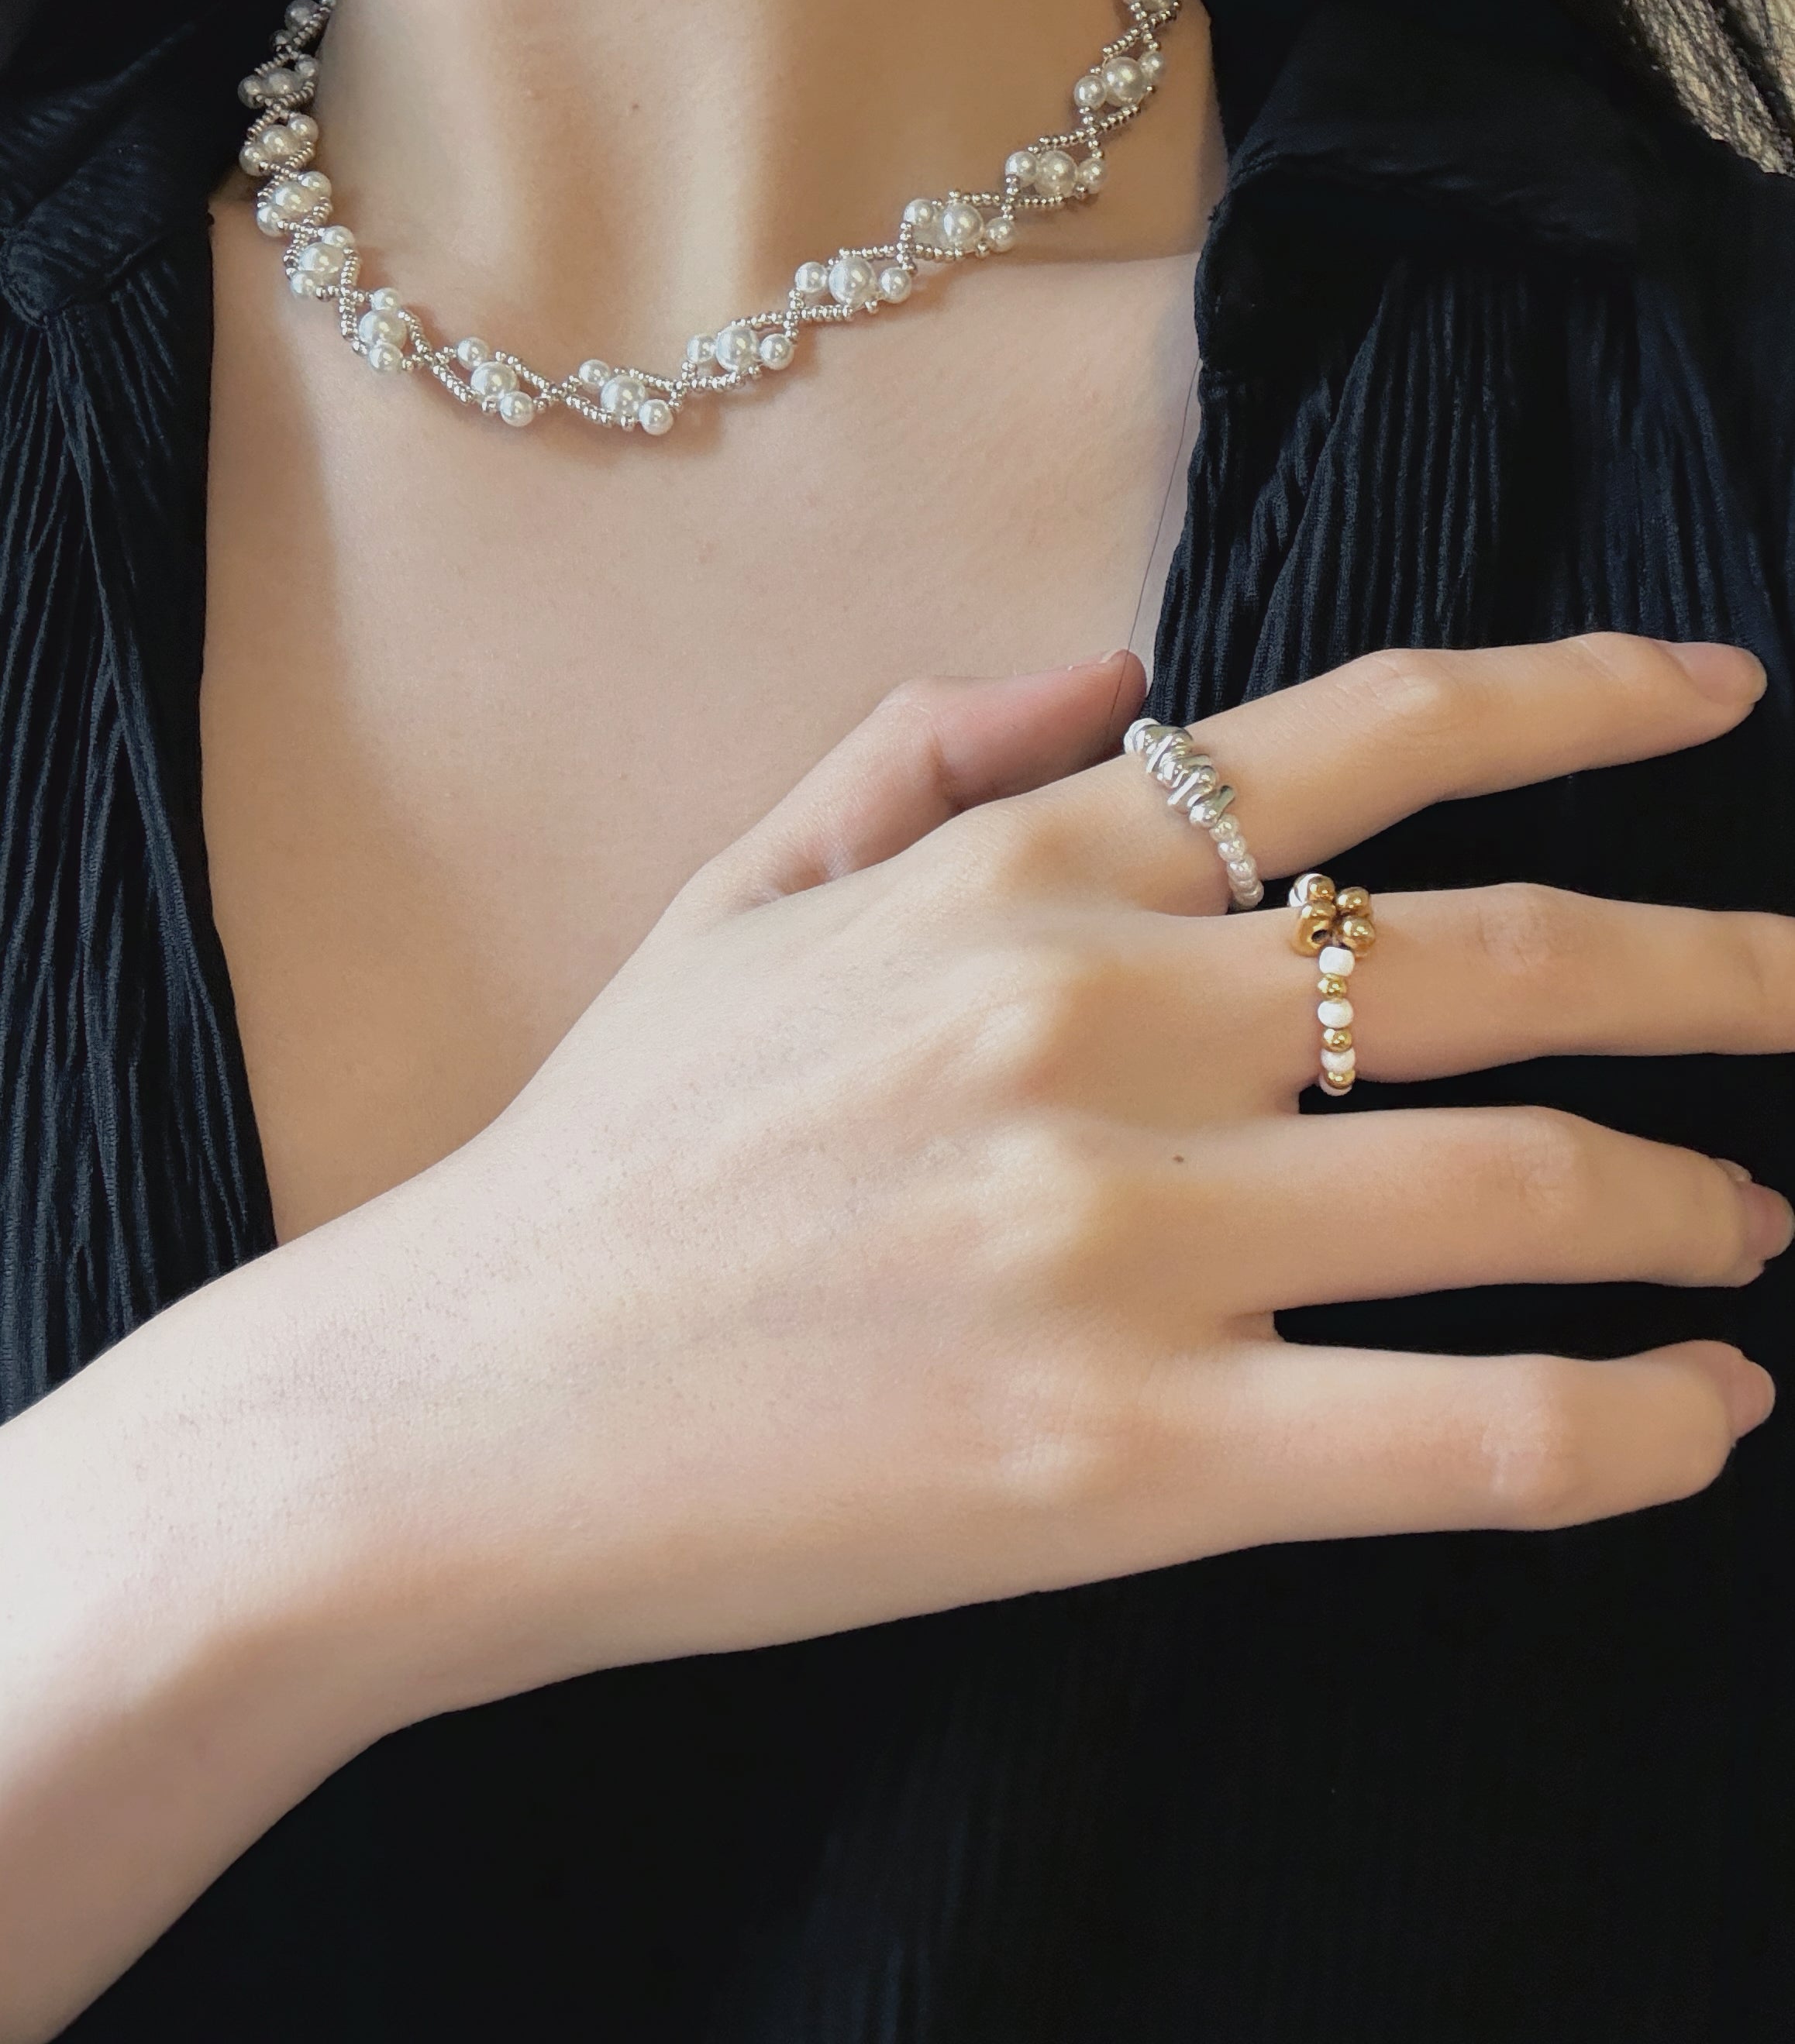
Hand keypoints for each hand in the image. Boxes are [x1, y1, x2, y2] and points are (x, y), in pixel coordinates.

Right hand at [288, 633, 1782, 1699]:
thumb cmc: (605, 1157)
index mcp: (1014, 877)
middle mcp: (1096, 1021)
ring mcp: (1123, 1239)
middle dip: (1721, 968)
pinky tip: (1703, 1415)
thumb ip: (926, 748)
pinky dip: (1626, 1424)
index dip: (1572, 698)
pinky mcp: (1127, 1456)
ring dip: (1686, 1200)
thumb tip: (1115, 669)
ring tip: (1750, 1227)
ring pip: (1516, 1188)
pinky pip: (1459, 1429)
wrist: (452, 1409)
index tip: (1710, 696)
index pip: (1360, 737)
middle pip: (1499, 954)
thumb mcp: (736, 896)